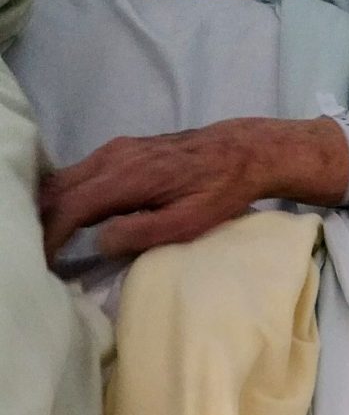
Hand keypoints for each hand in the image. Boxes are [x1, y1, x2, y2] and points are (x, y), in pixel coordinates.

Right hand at [38, 117, 286, 264]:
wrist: (241, 151)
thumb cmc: (220, 191)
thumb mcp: (189, 221)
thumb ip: (143, 232)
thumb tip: (101, 241)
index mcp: (127, 176)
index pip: (71, 207)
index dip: (51, 236)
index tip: (44, 264)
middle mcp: (113, 157)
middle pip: (58, 189)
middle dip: (43, 223)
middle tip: (42, 257)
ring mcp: (115, 150)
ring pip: (65, 179)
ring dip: (52, 209)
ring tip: (50, 242)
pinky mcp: (121, 151)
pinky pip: (80, 174)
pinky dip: (67, 197)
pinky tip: (70, 220)